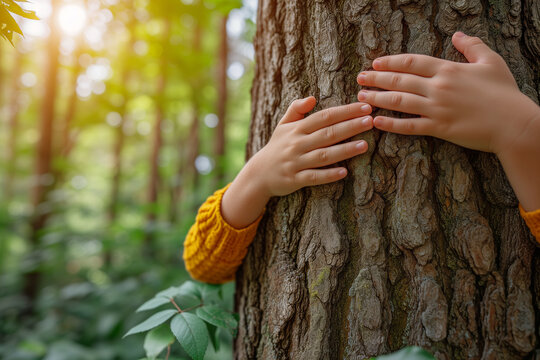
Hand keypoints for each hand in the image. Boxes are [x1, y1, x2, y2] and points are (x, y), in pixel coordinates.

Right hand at [250, 96, 372, 196]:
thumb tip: (312, 97)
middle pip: (327, 134)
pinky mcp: (295, 179)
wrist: (259, 174)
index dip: (344, 111)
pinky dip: (328, 175)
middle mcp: (297, 144)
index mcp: (297, 129)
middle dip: (350, 127)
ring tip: (364, 145)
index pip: (324, 117)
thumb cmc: (277, 147)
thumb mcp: (283, 125)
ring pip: (323, 155)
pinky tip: (344, 172)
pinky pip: (314, 177)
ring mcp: (296, 162)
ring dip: (344, 150)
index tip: (364, 107)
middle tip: (370, 121)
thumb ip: (296, 109)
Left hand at [356, 32, 539, 211]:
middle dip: (376, 78)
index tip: (375, 62)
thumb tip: (457, 35)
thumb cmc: (504, 92)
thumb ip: (472, 46)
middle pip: (400, 80)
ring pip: (400, 101)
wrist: (513, 123)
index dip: (391, 61)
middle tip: (359, 77)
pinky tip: (377, 122)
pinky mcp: (439, 128)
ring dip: (378, 98)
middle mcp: (438, 88)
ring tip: (361, 97)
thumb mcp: (491, 62)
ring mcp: (437, 109)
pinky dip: (391, 124)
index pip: (412, 62)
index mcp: (448, 70)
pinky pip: (409, 126)